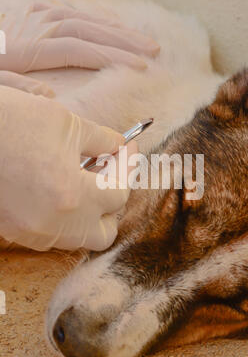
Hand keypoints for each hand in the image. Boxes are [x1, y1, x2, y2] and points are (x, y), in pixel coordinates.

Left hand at [0, 3, 159, 73]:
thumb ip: (18, 89)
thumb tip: (49, 98)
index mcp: (32, 47)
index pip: (80, 49)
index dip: (112, 56)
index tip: (141, 67)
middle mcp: (40, 25)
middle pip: (89, 30)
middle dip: (125, 41)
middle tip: (154, 51)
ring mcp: (39, 14)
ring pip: (86, 18)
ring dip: (117, 29)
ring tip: (143, 40)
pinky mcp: (37, 11)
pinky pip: (75, 12)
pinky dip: (97, 20)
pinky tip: (113, 26)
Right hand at [0, 86, 135, 250]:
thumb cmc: (10, 119)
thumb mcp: (64, 122)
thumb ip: (101, 139)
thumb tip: (118, 146)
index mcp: (71, 195)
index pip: (119, 192)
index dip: (127, 167)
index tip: (127, 148)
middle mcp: (54, 224)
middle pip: (105, 232)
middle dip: (114, 201)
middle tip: (111, 169)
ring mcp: (32, 232)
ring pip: (79, 236)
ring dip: (92, 209)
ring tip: (87, 175)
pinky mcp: (15, 230)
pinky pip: (54, 233)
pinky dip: (67, 214)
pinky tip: (62, 185)